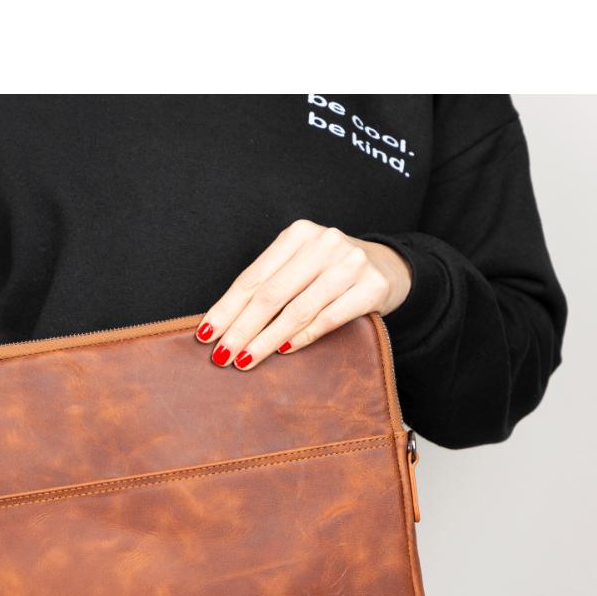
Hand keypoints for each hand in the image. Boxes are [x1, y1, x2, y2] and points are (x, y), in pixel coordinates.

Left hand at [195, 220, 411, 368]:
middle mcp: (324, 243)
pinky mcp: (373, 287)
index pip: (253, 278)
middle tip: (222, 356)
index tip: (206, 334)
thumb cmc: (330, 273)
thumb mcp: (299, 267)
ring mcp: (350, 264)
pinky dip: (303, 337)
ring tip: (246, 360)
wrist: (390, 268)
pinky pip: (329, 318)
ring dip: (267, 340)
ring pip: (298, 309)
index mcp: (297, 235)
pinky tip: (283, 350)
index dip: (227, 308)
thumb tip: (223, 326)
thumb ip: (269, 286)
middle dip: (242, 329)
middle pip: (271, 294)